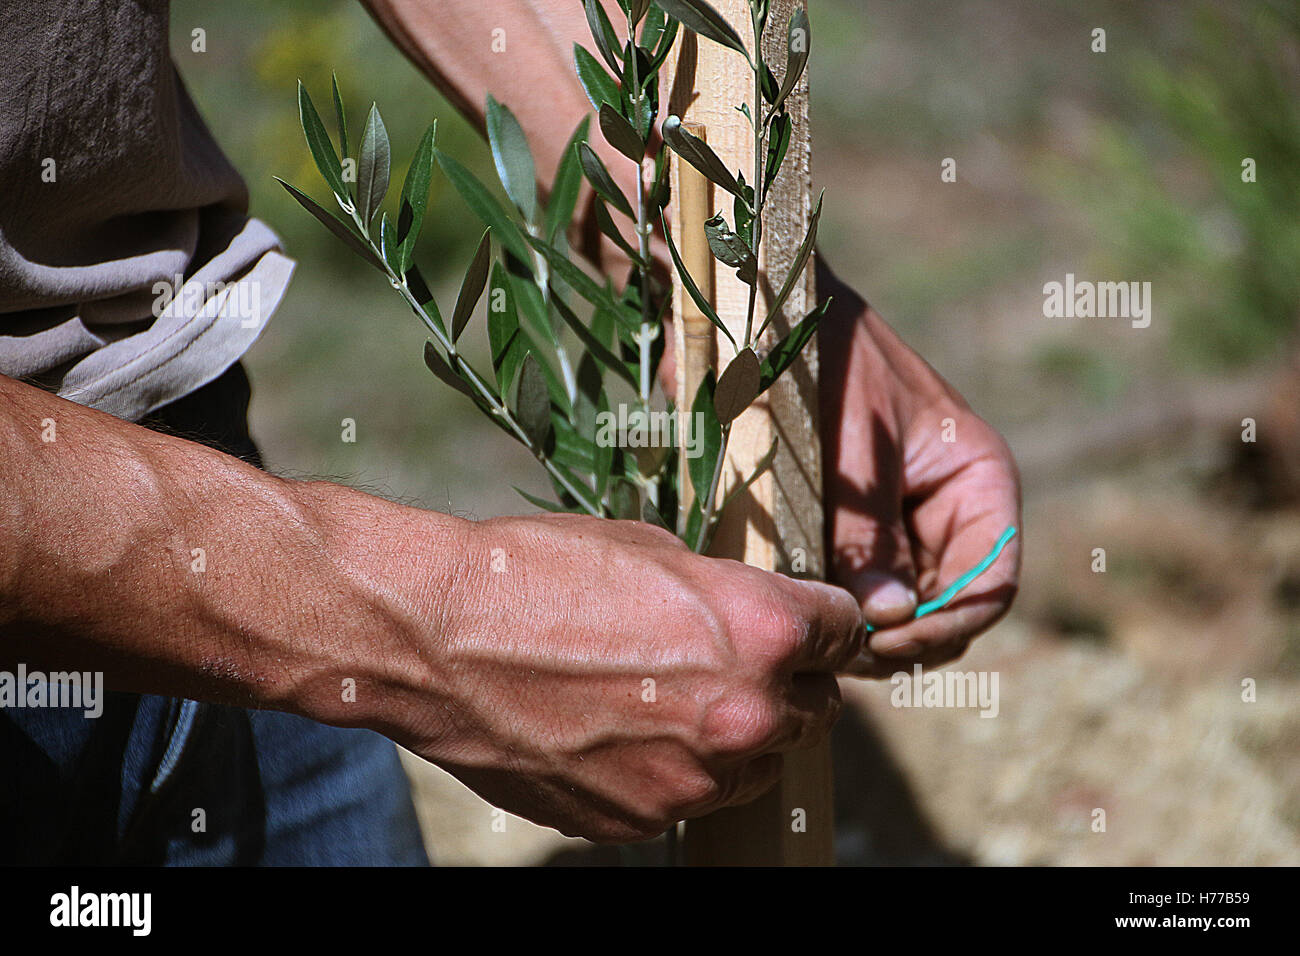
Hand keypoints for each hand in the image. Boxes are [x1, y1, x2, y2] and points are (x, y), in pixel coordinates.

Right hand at [394, 513, 864, 842]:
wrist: (439, 641)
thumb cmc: (539, 573)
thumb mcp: (654, 551)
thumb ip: (729, 594)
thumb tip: (757, 619)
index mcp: (762, 630)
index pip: (846, 632)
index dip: (827, 623)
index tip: (812, 625)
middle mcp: (746, 713)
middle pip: (818, 709)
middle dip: (788, 683)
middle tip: (737, 662)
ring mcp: (695, 779)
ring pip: (759, 763)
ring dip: (737, 735)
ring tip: (670, 699)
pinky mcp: (644, 819)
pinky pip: (692, 797)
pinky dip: (675, 769)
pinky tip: (622, 730)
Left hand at [817, 263, 1021, 676]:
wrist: (765, 317)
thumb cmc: (823, 362)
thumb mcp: (850, 448)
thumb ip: (869, 534)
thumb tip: (889, 619)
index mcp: (977, 478)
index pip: (992, 582)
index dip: (948, 624)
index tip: (886, 641)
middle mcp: (949, 509)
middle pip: (949, 607)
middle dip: (905, 638)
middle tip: (842, 650)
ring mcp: (903, 523)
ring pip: (905, 608)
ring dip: (870, 631)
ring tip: (822, 636)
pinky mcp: (857, 530)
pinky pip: (862, 587)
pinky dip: (841, 606)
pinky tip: (806, 611)